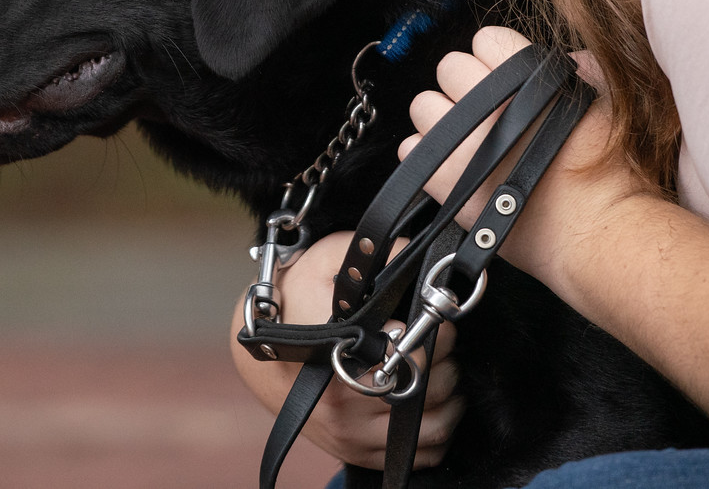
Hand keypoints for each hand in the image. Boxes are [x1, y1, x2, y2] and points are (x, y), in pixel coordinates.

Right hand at [228, 229, 463, 469]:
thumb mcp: (329, 259)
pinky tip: (426, 401)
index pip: (416, 352)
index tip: (430, 318)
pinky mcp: (358, 452)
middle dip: (445, 359)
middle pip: (432, 387)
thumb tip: (421, 252)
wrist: (259, 354)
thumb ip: (377, 253)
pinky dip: (437, 432)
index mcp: (340, 349)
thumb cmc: (296, 299)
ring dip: (448, 396)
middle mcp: (345, 399)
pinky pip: (423, 455)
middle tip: (435, 340)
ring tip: (435, 369)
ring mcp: (353, 433)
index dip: (435, 332)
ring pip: (436, 426)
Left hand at [400, 26, 647, 281]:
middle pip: (449, 67)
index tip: (504, 79)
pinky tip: (455, 167)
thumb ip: (578, 66)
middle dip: (465, 85)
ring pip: (423, 106)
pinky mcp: (443, 180)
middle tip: (487, 112)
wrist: (594, 230)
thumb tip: (562, 58)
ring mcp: (461, 141)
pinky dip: (428, 157)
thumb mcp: (605, 99)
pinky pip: (411, 150)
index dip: (495, 58)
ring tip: (469, 141)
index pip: (486, 39)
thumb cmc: (606, 170)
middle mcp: (488, 103)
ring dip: (442, 120)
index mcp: (524, 76)